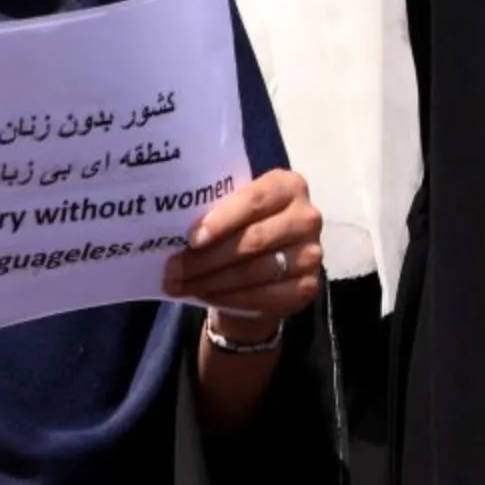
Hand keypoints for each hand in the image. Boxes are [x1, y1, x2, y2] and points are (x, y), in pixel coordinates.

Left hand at [160, 169, 322, 337]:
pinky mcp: (309, 287)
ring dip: (211, 282)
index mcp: (288, 186)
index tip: (191, 239)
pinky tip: (204, 295)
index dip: (222, 221)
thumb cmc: (240, 226)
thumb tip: (172, 229)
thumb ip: (215, 210)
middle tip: (173, 270)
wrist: (265, 264)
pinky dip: (228, 298)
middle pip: (252, 240)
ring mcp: (312, 254)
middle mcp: (307, 218)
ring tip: (180, 285)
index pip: (254, 201)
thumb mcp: (232, 208)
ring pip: (255, 271)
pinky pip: (262, 296)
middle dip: (207, 258)